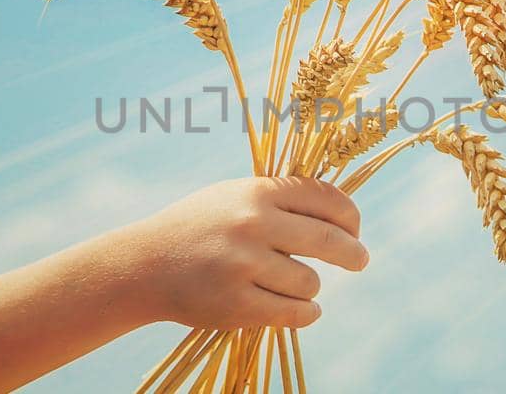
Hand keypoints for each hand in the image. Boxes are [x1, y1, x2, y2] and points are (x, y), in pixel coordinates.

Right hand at [114, 177, 368, 329]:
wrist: (145, 264)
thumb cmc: (198, 228)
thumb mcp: (235, 196)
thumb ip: (281, 199)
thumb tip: (339, 213)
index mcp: (257, 192)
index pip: (326, 200)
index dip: (349, 217)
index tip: (354, 230)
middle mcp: (253, 224)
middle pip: (329, 241)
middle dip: (353, 254)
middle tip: (360, 261)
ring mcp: (244, 265)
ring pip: (310, 282)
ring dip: (311, 287)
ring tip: (298, 285)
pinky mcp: (236, 303)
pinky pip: (295, 313)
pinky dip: (306, 313)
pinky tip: (305, 310)